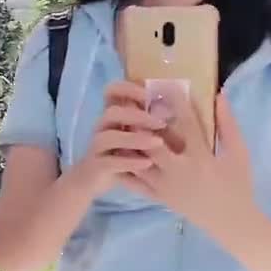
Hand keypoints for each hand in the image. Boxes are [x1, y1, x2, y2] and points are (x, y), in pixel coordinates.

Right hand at [79, 81, 166, 197]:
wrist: (92, 182)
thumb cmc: (120, 155)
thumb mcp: (136, 136)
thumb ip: (149, 120)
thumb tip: (179, 103)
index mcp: (112, 115)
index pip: (112, 91)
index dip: (128, 88)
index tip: (150, 95)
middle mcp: (101, 127)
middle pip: (112, 112)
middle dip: (138, 115)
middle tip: (161, 123)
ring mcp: (97, 147)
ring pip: (109, 137)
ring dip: (135, 138)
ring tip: (158, 143)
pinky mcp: (96, 166)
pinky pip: (110, 162)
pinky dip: (129, 161)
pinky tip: (148, 163)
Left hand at [117, 86, 255, 234]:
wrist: (230, 222)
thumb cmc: (239, 185)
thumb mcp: (240, 154)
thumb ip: (228, 125)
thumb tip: (219, 95)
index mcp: (201, 159)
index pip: (185, 125)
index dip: (176, 103)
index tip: (167, 85)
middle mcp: (179, 172)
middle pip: (152, 142)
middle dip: (142, 122)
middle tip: (135, 103)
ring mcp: (165, 187)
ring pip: (138, 161)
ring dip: (129, 141)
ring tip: (122, 122)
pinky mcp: (158, 198)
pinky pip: (134, 182)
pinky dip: (124, 165)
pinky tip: (118, 149)